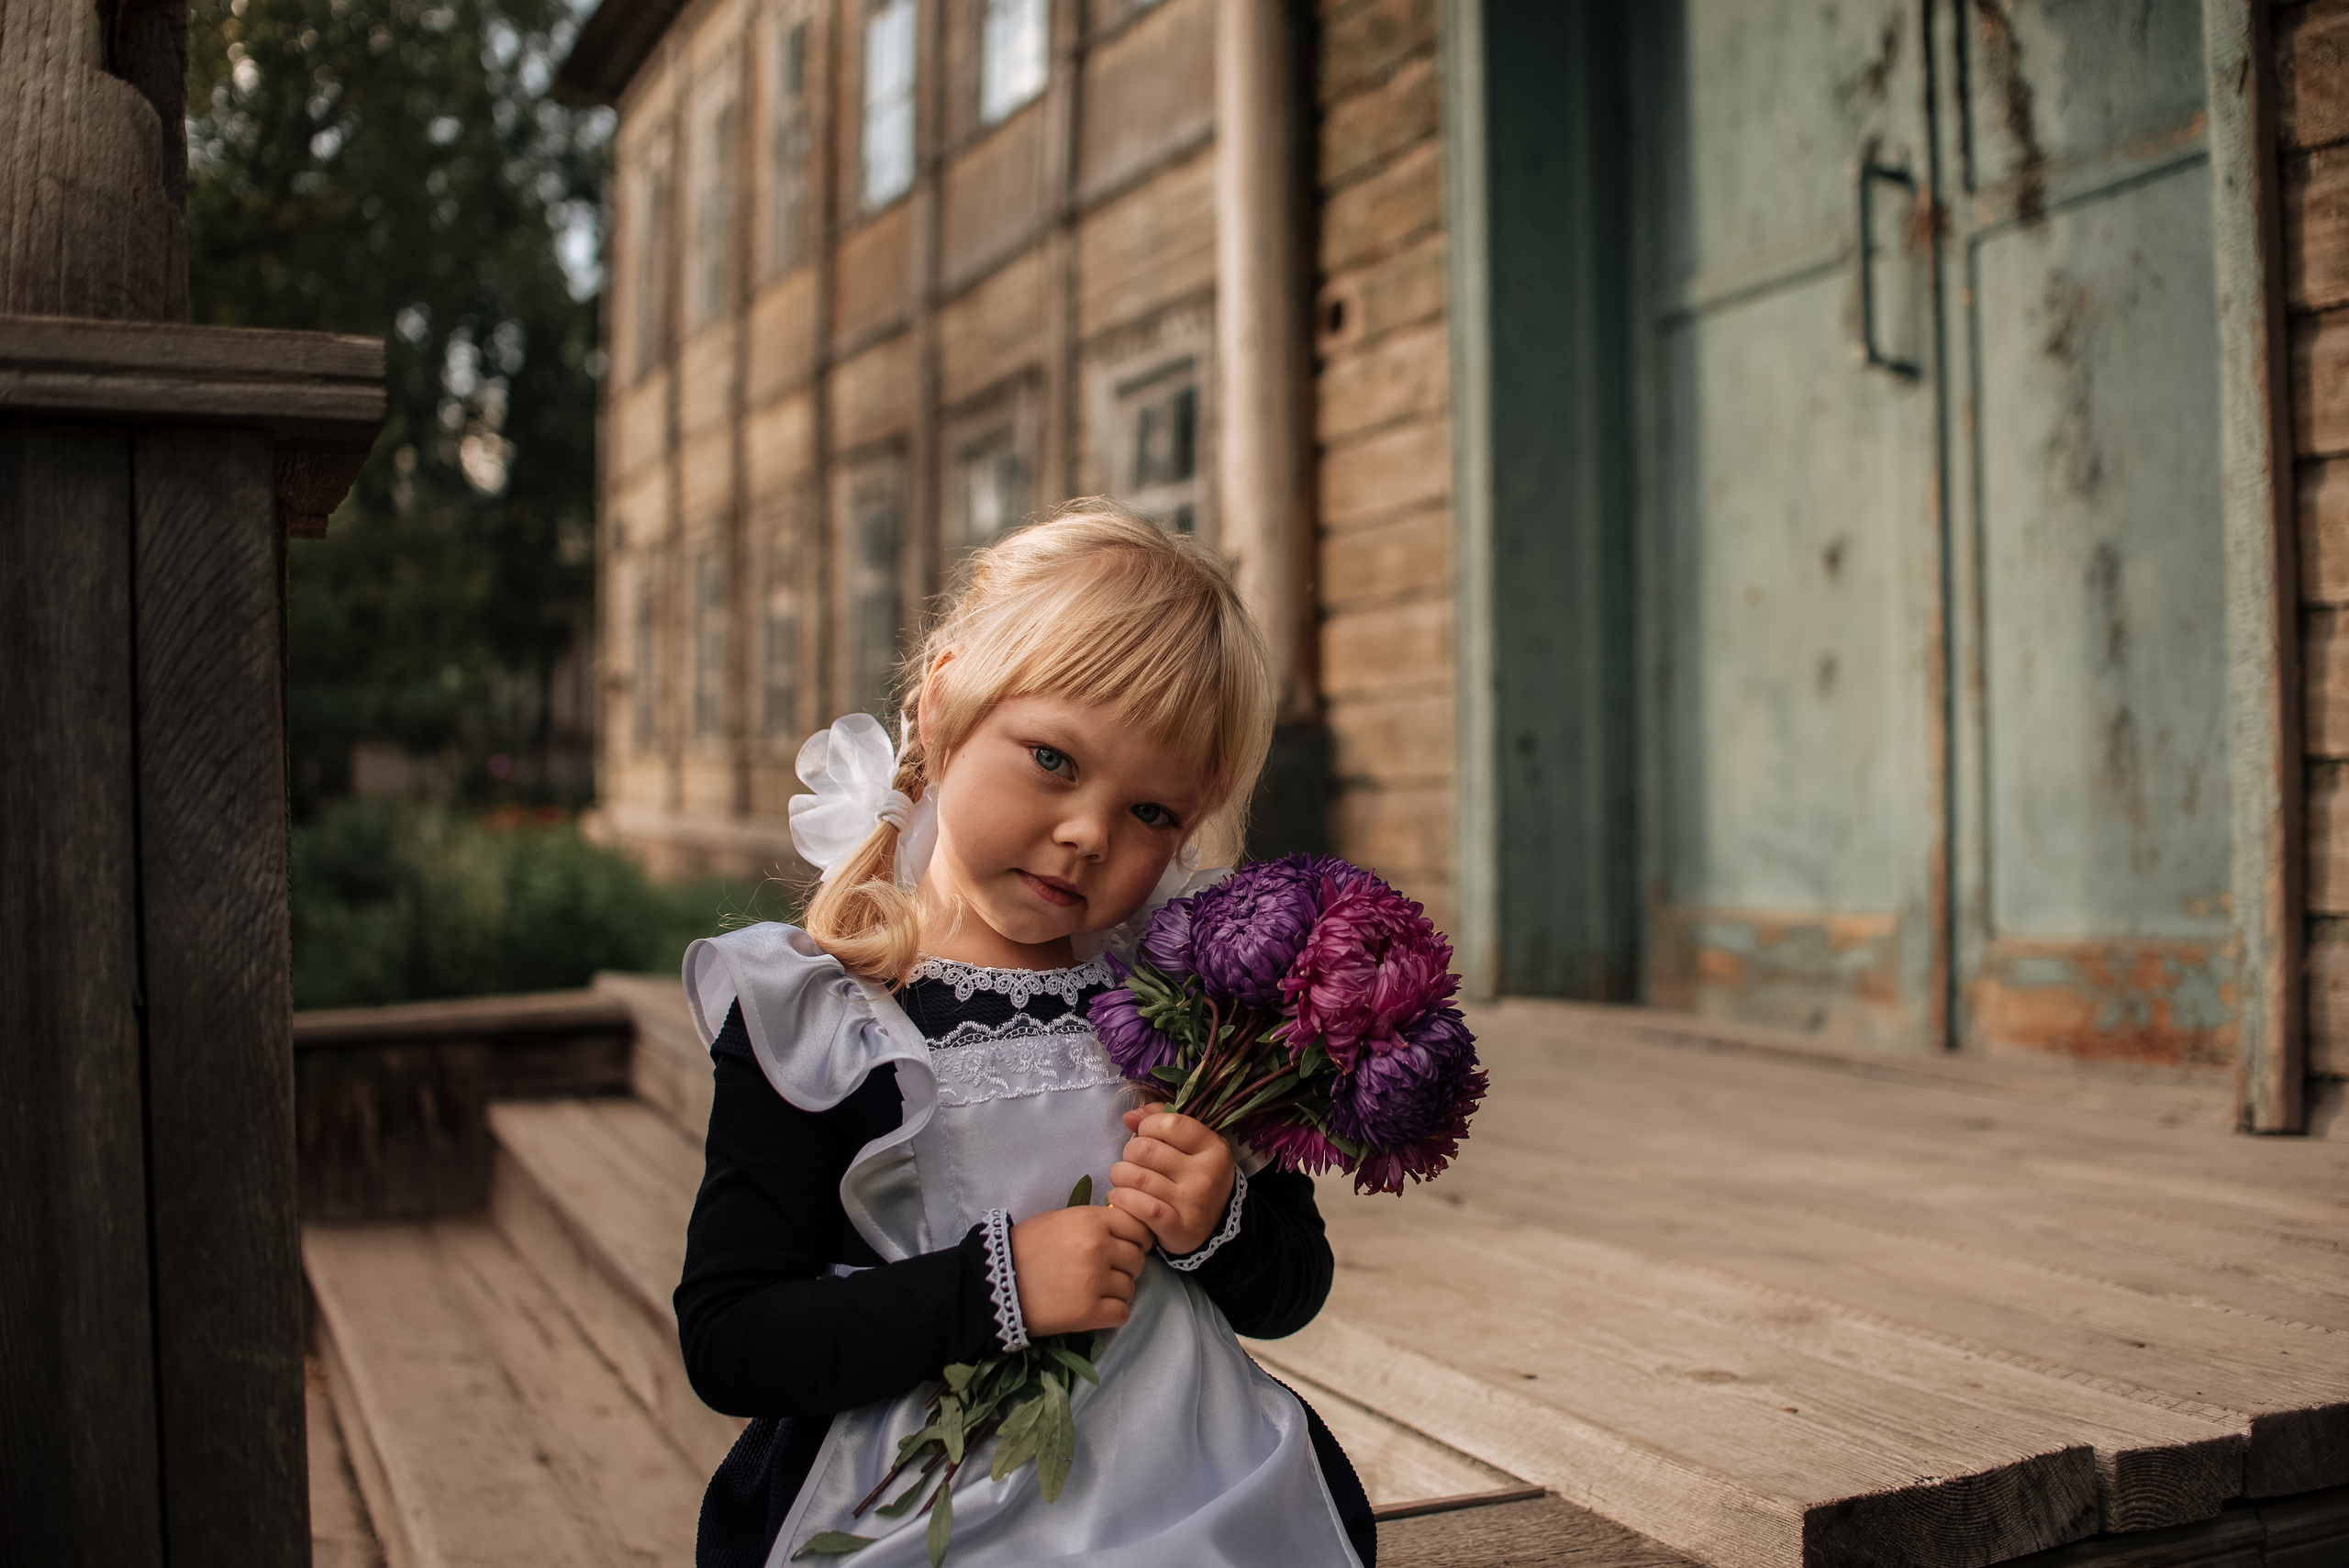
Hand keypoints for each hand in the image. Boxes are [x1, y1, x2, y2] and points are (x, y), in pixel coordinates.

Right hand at [1008, 1202, 1153, 1335]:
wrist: (996, 1282)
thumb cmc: (1025, 1247)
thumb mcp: (1060, 1219)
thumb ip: (1093, 1222)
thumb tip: (1122, 1229)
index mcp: (1091, 1220)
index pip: (1138, 1228)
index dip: (1136, 1239)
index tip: (1125, 1247)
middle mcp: (1098, 1247)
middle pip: (1137, 1259)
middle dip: (1126, 1267)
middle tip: (1106, 1273)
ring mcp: (1095, 1280)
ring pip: (1130, 1287)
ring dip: (1118, 1291)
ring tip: (1096, 1292)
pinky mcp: (1089, 1312)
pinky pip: (1122, 1312)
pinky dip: (1113, 1313)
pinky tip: (1096, 1309)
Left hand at [1109, 1104, 1235, 1255]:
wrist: (1212, 1226)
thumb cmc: (1194, 1176)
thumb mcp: (1190, 1144)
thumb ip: (1162, 1120)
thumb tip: (1129, 1116)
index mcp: (1213, 1148)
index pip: (1169, 1124)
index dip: (1147, 1126)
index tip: (1145, 1136)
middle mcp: (1207, 1174)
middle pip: (1146, 1150)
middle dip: (1129, 1153)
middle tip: (1131, 1162)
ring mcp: (1194, 1203)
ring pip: (1138, 1178)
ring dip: (1120, 1176)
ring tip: (1122, 1179)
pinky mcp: (1179, 1229)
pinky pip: (1141, 1207)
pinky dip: (1123, 1199)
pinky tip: (1120, 1197)